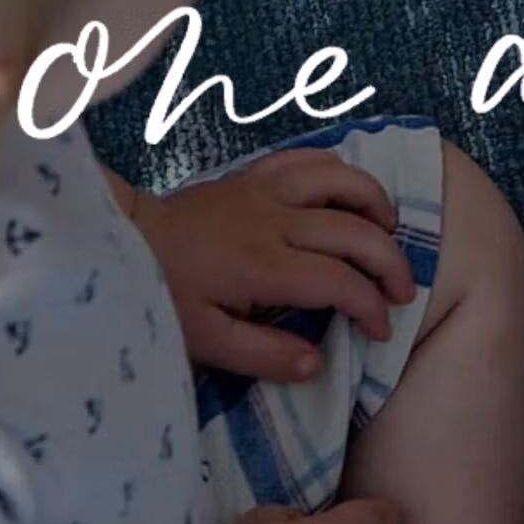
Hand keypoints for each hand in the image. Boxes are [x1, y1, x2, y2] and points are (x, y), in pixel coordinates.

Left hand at [125, 150, 413, 381]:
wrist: (121, 239)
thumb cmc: (161, 295)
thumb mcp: (203, 341)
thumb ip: (263, 354)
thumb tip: (318, 364)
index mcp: (263, 266)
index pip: (340, 282)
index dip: (372, 307)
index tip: (380, 331)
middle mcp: (274, 220)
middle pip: (356, 232)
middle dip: (391, 264)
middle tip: (402, 293)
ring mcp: (265, 191)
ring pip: (342, 181)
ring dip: (377, 206)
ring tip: (389, 235)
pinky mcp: (255, 175)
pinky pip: (310, 159)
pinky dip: (341, 172)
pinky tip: (350, 196)